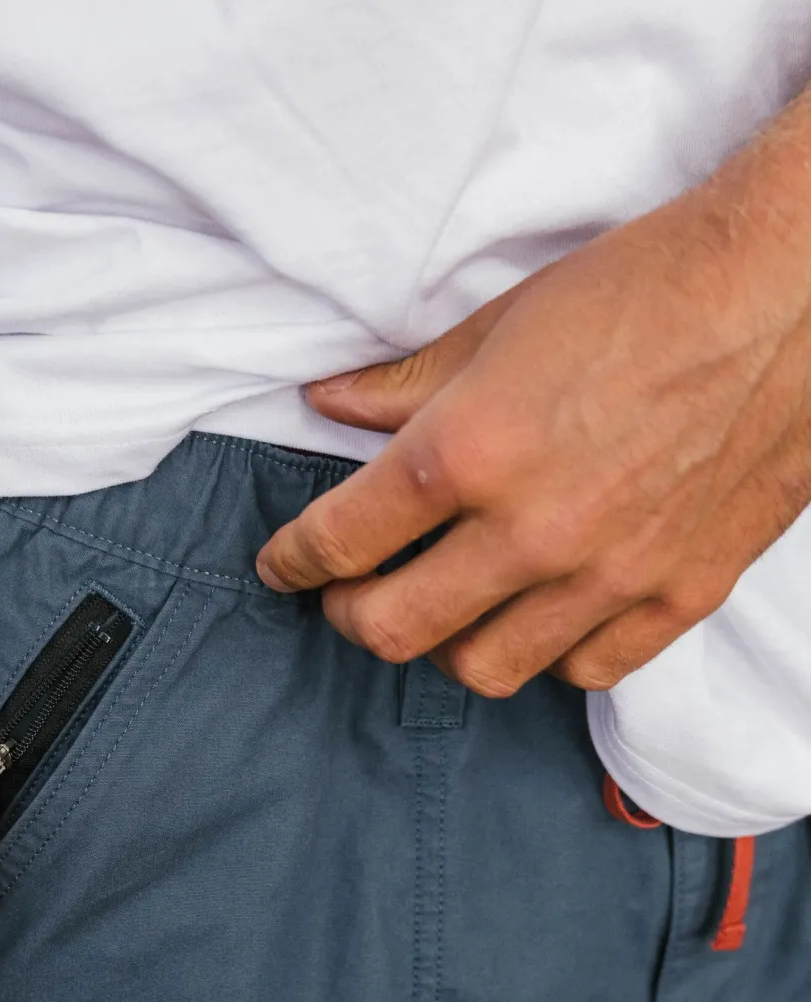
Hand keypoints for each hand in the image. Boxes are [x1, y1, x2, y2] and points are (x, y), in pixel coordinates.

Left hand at [257, 98, 810, 695]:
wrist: (793, 289)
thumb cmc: (647, 288)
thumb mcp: (504, 321)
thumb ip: (406, 383)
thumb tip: (329, 405)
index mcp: (470, 451)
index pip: (340, 541)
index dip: (291, 561)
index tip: (283, 565)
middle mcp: (532, 531)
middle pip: (393, 631)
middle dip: (351, 617)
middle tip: (350, 596)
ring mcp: (608, 575)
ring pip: (483, 670)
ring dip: (445, 644)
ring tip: (447, 605)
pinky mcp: (676, 595)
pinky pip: (583, 672)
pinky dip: (547, 654)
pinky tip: (539, 613)